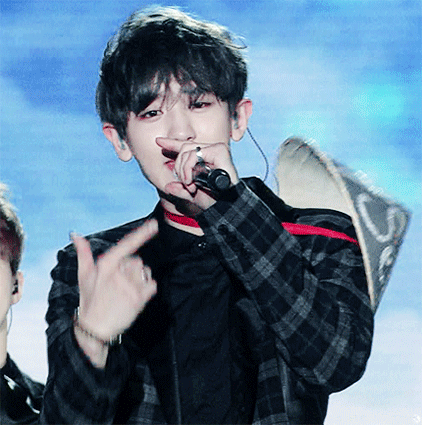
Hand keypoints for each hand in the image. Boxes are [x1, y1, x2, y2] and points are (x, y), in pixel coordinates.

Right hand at [72, 220, 158, 346]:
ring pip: (145, 271)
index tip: (154, 225)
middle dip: (131, 267)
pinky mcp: (139, 299)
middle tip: (120, 281)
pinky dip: (147, 288)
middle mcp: (119, 274)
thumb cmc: (90, 300)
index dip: (142, 234)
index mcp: (106, 265)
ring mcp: (130, 286)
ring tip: (126, 289)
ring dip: (140, 277)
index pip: (127, 245)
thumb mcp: (84, 275)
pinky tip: (135, 295)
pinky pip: (152, 284)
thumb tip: (75, 234)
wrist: (95, 329)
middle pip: (137, 260)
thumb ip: (83, 253)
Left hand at [156, 138, 238, 209]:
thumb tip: (168, 186)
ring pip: (187, 151)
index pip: (186, 147)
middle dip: (179, 168)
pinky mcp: (219, 150)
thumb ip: (180, 189)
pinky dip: (188, 168)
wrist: (225, 204)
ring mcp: (216, 149)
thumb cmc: (213, 199)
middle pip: (184, 148)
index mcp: (204, 158)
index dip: (171, 143)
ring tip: (190, 185)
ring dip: (183, 171)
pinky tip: (191, 181)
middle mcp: (210, 151)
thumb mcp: (191, 194)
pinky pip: (194, 154)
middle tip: (185, 183)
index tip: (158, 141)